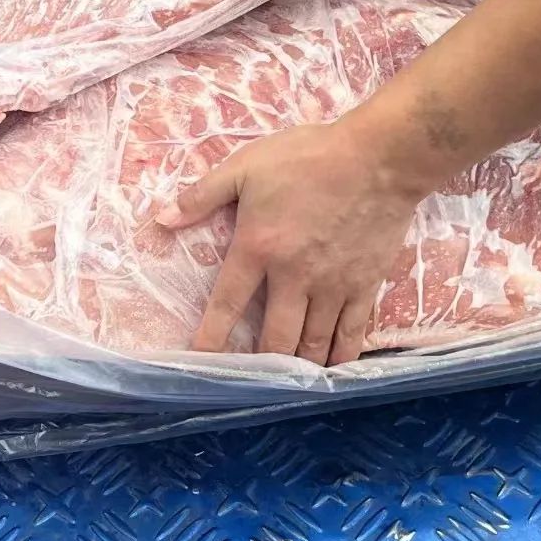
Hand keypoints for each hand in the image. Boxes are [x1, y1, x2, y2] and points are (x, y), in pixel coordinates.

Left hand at [158, 115, 420, 365]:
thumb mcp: (246, 166)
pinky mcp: (364, 285)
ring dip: (298, 367)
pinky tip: (332, 370)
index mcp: (258, 248)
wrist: (380, 158)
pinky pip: (351, 333)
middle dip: (261, 365)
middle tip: (251, 382)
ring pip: (313, 343)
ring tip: (288, 383)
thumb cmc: (309, 157)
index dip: (210, 338)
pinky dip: (340, 357)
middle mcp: (294, 277)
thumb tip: (161, 218)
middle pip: (274, 338)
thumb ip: (202, 194)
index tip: (198, 364)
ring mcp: (332, 286)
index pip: (226, 304)